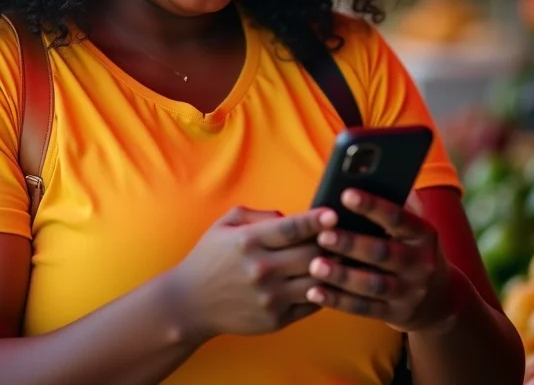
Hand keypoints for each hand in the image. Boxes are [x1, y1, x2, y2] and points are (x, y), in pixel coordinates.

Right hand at [169, 205, 337, 339]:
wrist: (191, 302)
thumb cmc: (211, 257)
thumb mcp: (226, 224)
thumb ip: (259, 215)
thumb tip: (292, 217)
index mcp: (249, 241)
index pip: (291, 229)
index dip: (316, 220)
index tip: (334, 213)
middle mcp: (261, 269)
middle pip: (311, 254)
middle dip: (330, 243)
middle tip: (342, 235)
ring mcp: (270, 297)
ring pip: (316, 281)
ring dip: (332, 268)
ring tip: (342, 258)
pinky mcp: (276, 320)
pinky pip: (311, 304)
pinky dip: (323, 291)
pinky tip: (326, 280)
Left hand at [306, 189, 454, 332]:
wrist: (439, 298)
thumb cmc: (410, 245)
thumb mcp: (412, 223)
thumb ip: (394, 198)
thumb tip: (364, 168)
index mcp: (423, 234)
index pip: (398, 217)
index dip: (372, 205)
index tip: (345, 193)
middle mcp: (420, 264)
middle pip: (383, 253)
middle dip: (351, 243)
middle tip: (322, 235)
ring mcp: (409, 292)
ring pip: (373, 285)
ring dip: (342, 276)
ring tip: (315, 265)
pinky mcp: (395, 314)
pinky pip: (364, 308)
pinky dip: (338, 301)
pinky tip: (314, 291)